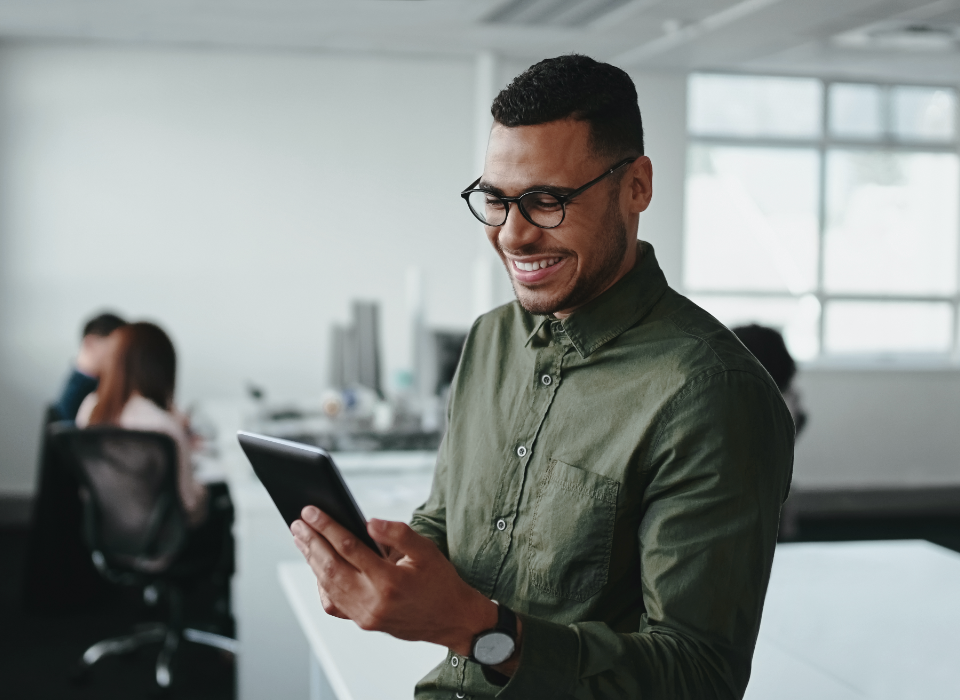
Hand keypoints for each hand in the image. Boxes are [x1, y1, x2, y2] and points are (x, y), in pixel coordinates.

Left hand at [290, 507, 497, 655]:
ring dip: (311, 560)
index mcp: (390, 581)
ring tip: (301, 539)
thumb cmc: (441, 582)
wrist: (453, 620)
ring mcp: (366, 616)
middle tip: (297, 522)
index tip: (311, 511)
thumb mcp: (427, 551)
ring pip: (328, 585)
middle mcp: (373, 602)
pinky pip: (334, 604)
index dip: (327, 527)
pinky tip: (318, 568)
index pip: (349, 548)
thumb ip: (398, 533)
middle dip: (311, 542)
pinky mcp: (363, 623)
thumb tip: (368, 522)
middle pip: (331, 567)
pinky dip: (322, 585)